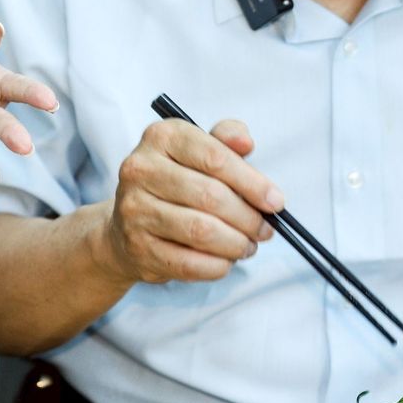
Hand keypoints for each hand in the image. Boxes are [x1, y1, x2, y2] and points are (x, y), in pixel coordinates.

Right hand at [99, 118, 282, 284]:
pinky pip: (188, 262)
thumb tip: (245, 142)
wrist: (127, 224)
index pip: (216, 158)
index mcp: (162, 137)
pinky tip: (226, 261)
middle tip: (265, 230)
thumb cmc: (177, 181)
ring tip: (248, 245)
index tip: (275, 201)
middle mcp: (140, 169)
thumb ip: (226, 140)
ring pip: (201, 231)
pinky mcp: (136, 247)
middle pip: (211, 196)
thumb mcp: (200, 150)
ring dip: (235, 244)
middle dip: (248, 218)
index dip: (252, 183)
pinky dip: (216, 266)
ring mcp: (134, 210)